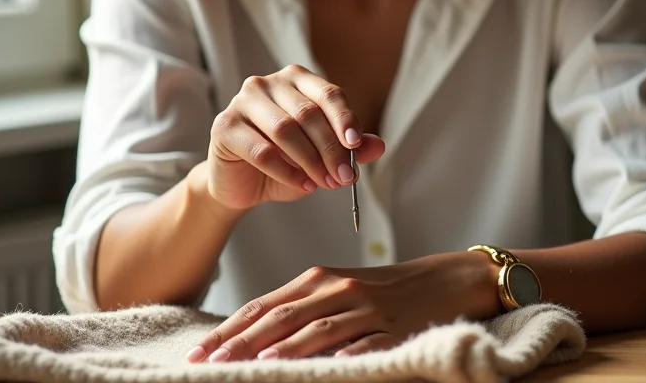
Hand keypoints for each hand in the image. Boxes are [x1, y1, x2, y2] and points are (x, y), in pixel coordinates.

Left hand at [185, 252, 500, 361]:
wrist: (443, 278)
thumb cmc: (385, 287)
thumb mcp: (340, 287)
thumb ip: (303, 305)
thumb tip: (258, 335)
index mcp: (321, 277)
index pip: (266, 304)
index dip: (231, 327)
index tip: (202, 349)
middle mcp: (338, 289)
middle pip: (282, 317)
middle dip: (241, 342)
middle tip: (208, 363)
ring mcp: (365, 308)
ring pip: (315, 331)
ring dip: (279, 351)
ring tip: (249, 367)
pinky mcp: (392, 328)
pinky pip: (363, 344)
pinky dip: (340, 356)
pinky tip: (323, 367)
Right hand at [207, 64, 384, 211]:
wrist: (241, 186)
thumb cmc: (285, 162)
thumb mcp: (322, 156)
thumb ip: (348, 148)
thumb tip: (378, 146)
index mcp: (296, 80)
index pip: (328, 93)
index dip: (345, 118)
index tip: (356, 145)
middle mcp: (267, 83)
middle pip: (307, 113)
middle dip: (330, 148)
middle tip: (344, 177)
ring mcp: (242, 101)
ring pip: (285, 130)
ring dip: (310, 161)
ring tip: (325, 183)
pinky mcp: (224, 126)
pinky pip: (261, 151)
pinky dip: (287, 172)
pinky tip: (303, 185)